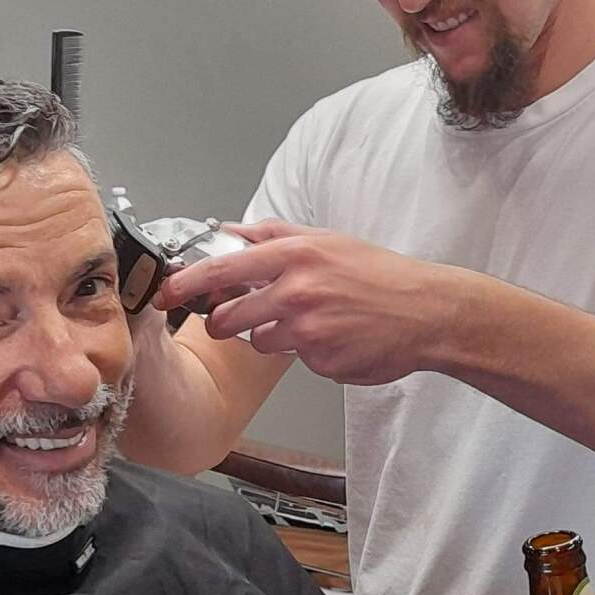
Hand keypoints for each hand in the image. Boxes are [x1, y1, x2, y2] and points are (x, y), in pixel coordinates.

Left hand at [153, 219, 455, 386]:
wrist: (426, 312)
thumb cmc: (380, 275)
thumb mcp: (327, 240)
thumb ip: (274, 236)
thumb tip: (230, 233)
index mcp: (295, 256)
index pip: (222, 269)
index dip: (186, 283)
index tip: (167, 291)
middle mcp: (296, 292)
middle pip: (227, 318)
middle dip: (224, 322)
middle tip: (238, 317)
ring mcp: (308, 330)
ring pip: (259, 341)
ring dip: (273, 336)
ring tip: (312, 321)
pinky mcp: (320, 361)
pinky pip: (295, 359)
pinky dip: (308, 352)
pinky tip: (335, 338)